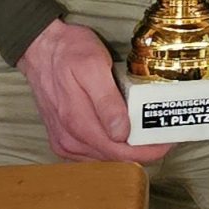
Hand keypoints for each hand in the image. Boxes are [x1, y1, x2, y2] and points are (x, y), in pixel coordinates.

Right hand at [18, 18, 167, 164]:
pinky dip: (110, 149)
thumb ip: (107, 101)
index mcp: (78, 123)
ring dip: (128, 151)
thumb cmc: (69, 52)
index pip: (120, 152)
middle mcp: (69, 140)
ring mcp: (64, 142)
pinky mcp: (62, 140)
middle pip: (114, 159)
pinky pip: (91, 154)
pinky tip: (124, 137)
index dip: (148, 151)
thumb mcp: (93, 66)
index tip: (168, 141)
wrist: (39, 49)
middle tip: (165, 137)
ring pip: (104, 159)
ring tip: (149, 136)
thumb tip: (121, 133)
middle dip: (143, 152)